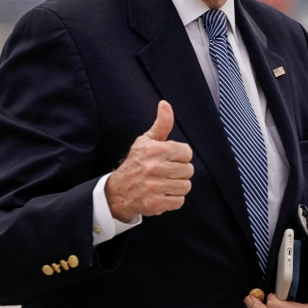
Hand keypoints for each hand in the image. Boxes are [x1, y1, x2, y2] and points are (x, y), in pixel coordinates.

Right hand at [105, 101, 192, 219]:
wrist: (118, 192)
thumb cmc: (136, 163)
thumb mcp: (146, 141)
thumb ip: (161, 124)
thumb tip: (165, 104)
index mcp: (154, 150)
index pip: (186, 152)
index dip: (181, 156)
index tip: (171, 159)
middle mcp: (154, 168)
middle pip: (189, 170)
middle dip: (180, 172)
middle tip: (167, 173)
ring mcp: (154, 187)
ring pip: (186, 186)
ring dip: (178, 187)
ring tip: (165, 184)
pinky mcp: (155, 203)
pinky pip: (179, 201)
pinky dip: (173, 200)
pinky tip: (163, 195)